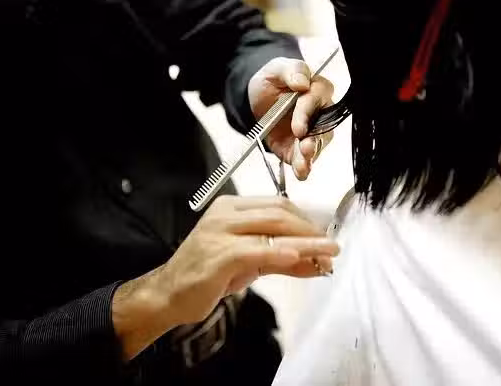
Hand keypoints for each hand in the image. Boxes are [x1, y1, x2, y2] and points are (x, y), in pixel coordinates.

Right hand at [112, 196, 338, 359]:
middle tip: (331, 246)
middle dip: (310, 230)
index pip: (278, 204)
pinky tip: (298, 257)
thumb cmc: (207, 275)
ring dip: (305, 242)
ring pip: (272, 229)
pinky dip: (280, 253)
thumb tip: (317, 261)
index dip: (306, 219)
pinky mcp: (218, 255)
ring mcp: (220, 232)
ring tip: (327, 253)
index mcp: (231, 208)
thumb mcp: (249, 263)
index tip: (325, 235)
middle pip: (278, 213)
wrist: (169, 295)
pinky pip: (256, 250)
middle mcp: (225, 214)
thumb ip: (282, 259)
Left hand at [248, 57, 334, 179]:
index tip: (298, 127)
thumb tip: (302, 82)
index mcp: (318, 89)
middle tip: (305, 147)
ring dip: (310, 156)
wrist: (257, 100)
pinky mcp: (301, 149)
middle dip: (314, 140)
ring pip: (318, 146)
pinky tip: (301, 174)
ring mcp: (313, 133)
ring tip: (302, 165)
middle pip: (323, 127)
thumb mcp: (276, 69)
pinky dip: (304, 168)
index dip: (307, 114)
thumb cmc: (272, 80)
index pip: (317, 100)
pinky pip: (307, 159)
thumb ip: (291, 71)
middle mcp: (321, 113)